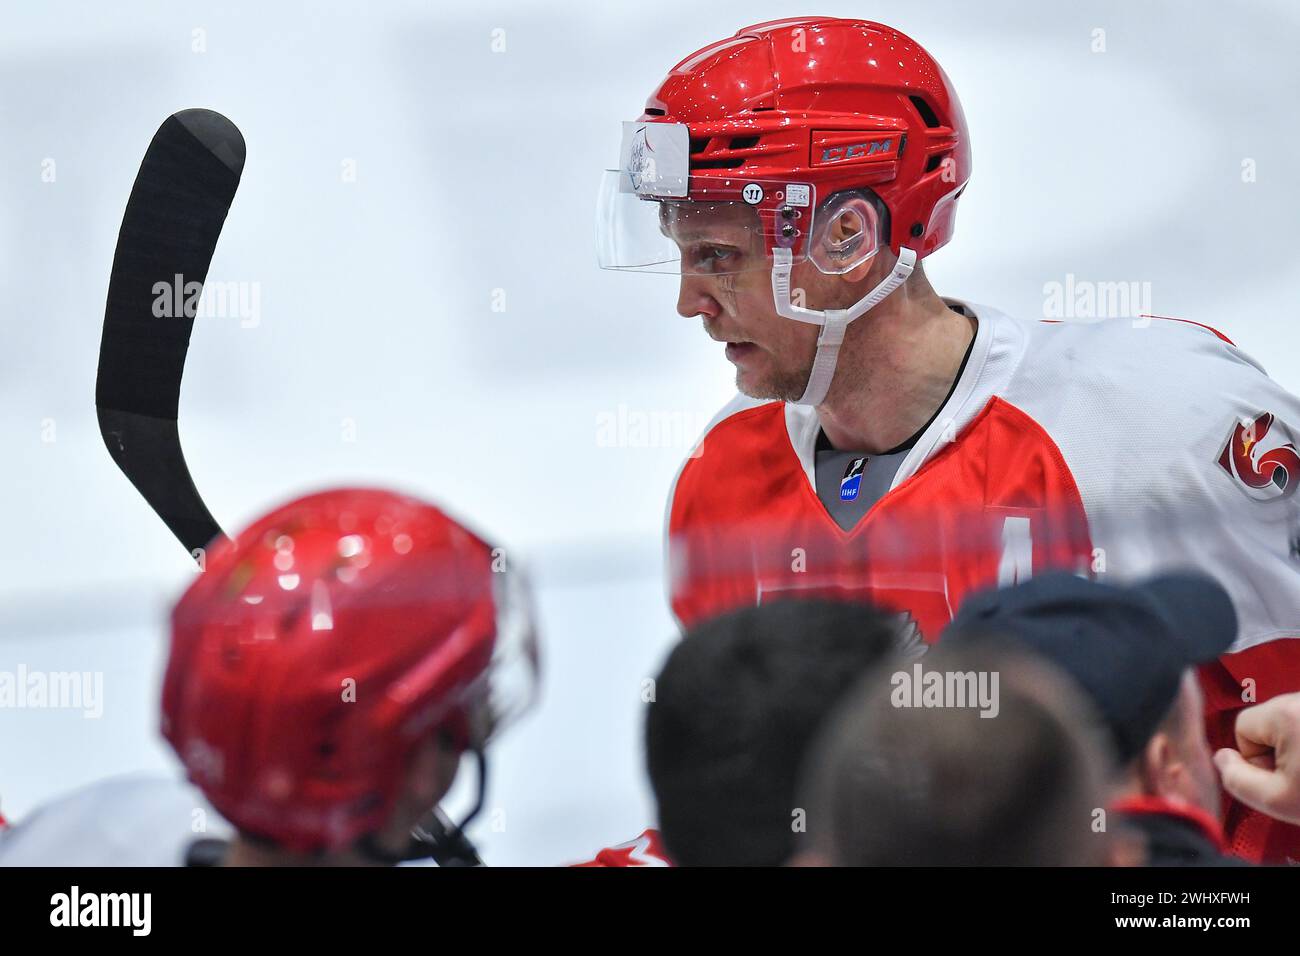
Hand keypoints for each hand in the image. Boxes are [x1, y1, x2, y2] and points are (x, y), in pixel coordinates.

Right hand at [1214, 692, 1299, 824]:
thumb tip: (1221, 759)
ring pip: (1289, 722)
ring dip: (1297, 746)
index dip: (1255, 758)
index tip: (1282, 776)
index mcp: (1284, 712)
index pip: (1242, 727)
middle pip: (1266, 723)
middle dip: (1276, 750)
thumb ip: (1236, 780)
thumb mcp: (1277, 800)